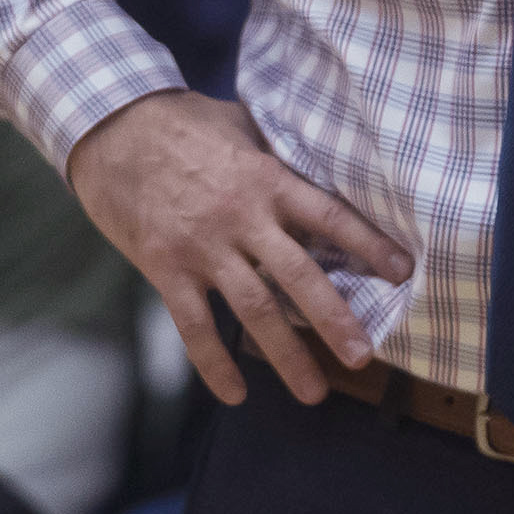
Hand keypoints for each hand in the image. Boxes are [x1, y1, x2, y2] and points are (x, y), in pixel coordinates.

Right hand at [66, 90, 412, 408]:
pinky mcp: (166, 267)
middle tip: (362, 355)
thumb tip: (308, 167)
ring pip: (254, 308)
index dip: (367, 244)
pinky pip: (194, 325)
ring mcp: (203, 246)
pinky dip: (214, 362)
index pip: (328, 215)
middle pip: (298, 274)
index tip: (401, 270)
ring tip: (313, 390)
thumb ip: (272, 155)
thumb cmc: (180, 120)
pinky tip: (234, 392)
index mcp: (266, 178)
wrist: (112, 127)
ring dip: (285, 353)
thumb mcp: (239, 123)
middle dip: (334, 318)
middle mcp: (241, 217)